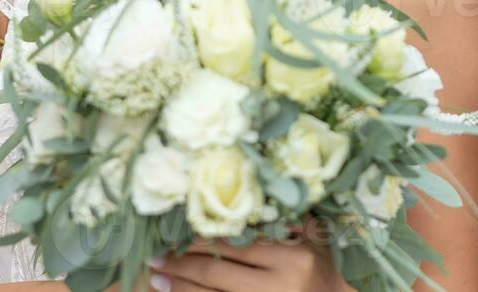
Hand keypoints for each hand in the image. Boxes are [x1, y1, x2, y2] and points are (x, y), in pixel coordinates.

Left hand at [148, 235, 347, 291]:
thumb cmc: (323, 270)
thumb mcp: (313, 241)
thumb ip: (286, 220)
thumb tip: (245, 195)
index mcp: (293, 257)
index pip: (237, 244)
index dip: (203, 238)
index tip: (174, 232)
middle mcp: (279, 285)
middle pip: (219, 271)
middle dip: (182, 262)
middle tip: (154, 255)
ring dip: (180, 287)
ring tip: (155, 277)